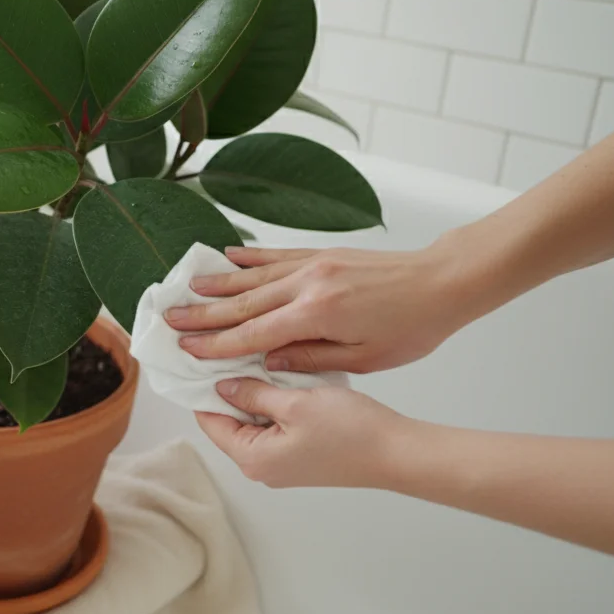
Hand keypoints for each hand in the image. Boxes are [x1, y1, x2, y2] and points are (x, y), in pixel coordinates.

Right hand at [164, 245, 482, 373]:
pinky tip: (227, 257)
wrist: (444, 283)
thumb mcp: (364, 359)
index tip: (186, 347)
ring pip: (254, 275)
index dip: (216, 344)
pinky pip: (277, 255)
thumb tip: (267, 360)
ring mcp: (314, 264)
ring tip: (186, 289)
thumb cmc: (412, 327)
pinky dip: (249, 257)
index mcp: (316, 316)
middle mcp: (308, 285)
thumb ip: (310, 358)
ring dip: (217, 284)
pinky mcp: (323, 253)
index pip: (252, 334)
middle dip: (203, 313)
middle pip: (243, 302)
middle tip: (169, 318)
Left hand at [195, 378, 414, 488]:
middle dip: (229, 390)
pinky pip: (275, 429)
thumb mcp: (293, 403)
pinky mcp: (301, 459)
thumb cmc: (349, 430)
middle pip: (229, 423)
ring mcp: (282, 466)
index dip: (203, 389)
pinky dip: (274, 406)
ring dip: (254, 396)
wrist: (397, 453)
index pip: (209, 421)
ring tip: (254, 361)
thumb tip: (222, 386)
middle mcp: (261, 468)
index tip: (201, 359)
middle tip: (229, 352)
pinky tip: (281, 380)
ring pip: (254, 424)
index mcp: (252, 459)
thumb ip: (252, 394)